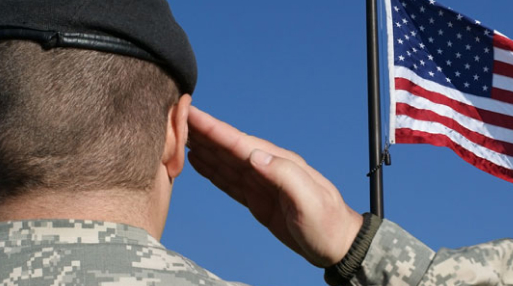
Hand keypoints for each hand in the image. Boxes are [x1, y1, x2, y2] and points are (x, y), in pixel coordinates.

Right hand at [187, 106, 362, 266]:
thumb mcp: (309, 199)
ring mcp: (261, 183)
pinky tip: (197, 160)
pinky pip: (228, 181)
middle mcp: (267, 168)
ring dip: (202, 147)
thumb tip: (254, 155)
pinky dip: (211, 169)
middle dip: (201, 132)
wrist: (338, 246)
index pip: (239, 142)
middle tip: (175, 115)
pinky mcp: (257, 200)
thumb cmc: (327, 223)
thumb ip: (283, 175)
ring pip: (224, 161)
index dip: (213, 128)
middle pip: (227, 147)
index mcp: (278, 163)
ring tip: (178, 134)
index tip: (191, 113)